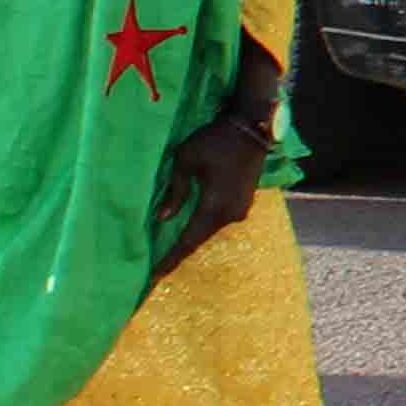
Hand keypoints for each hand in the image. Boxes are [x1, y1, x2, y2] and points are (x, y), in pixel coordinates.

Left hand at [146, 103, 280, 282]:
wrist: (252, 128)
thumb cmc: (214, 140)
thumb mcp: (185, 160)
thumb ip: (175, 192)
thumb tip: (163, 218)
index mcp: (214, 207)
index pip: (188, 241)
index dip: (170, 259)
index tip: (154, 277)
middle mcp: (230, 215)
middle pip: (199, 239)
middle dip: (178, 253)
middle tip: (158, 268)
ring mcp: (240, 210)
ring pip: (209, 230)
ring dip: (191, 238)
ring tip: (171, 250)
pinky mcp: (243, 203)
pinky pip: (218, 220)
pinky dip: (202, 226)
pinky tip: (190, 227)